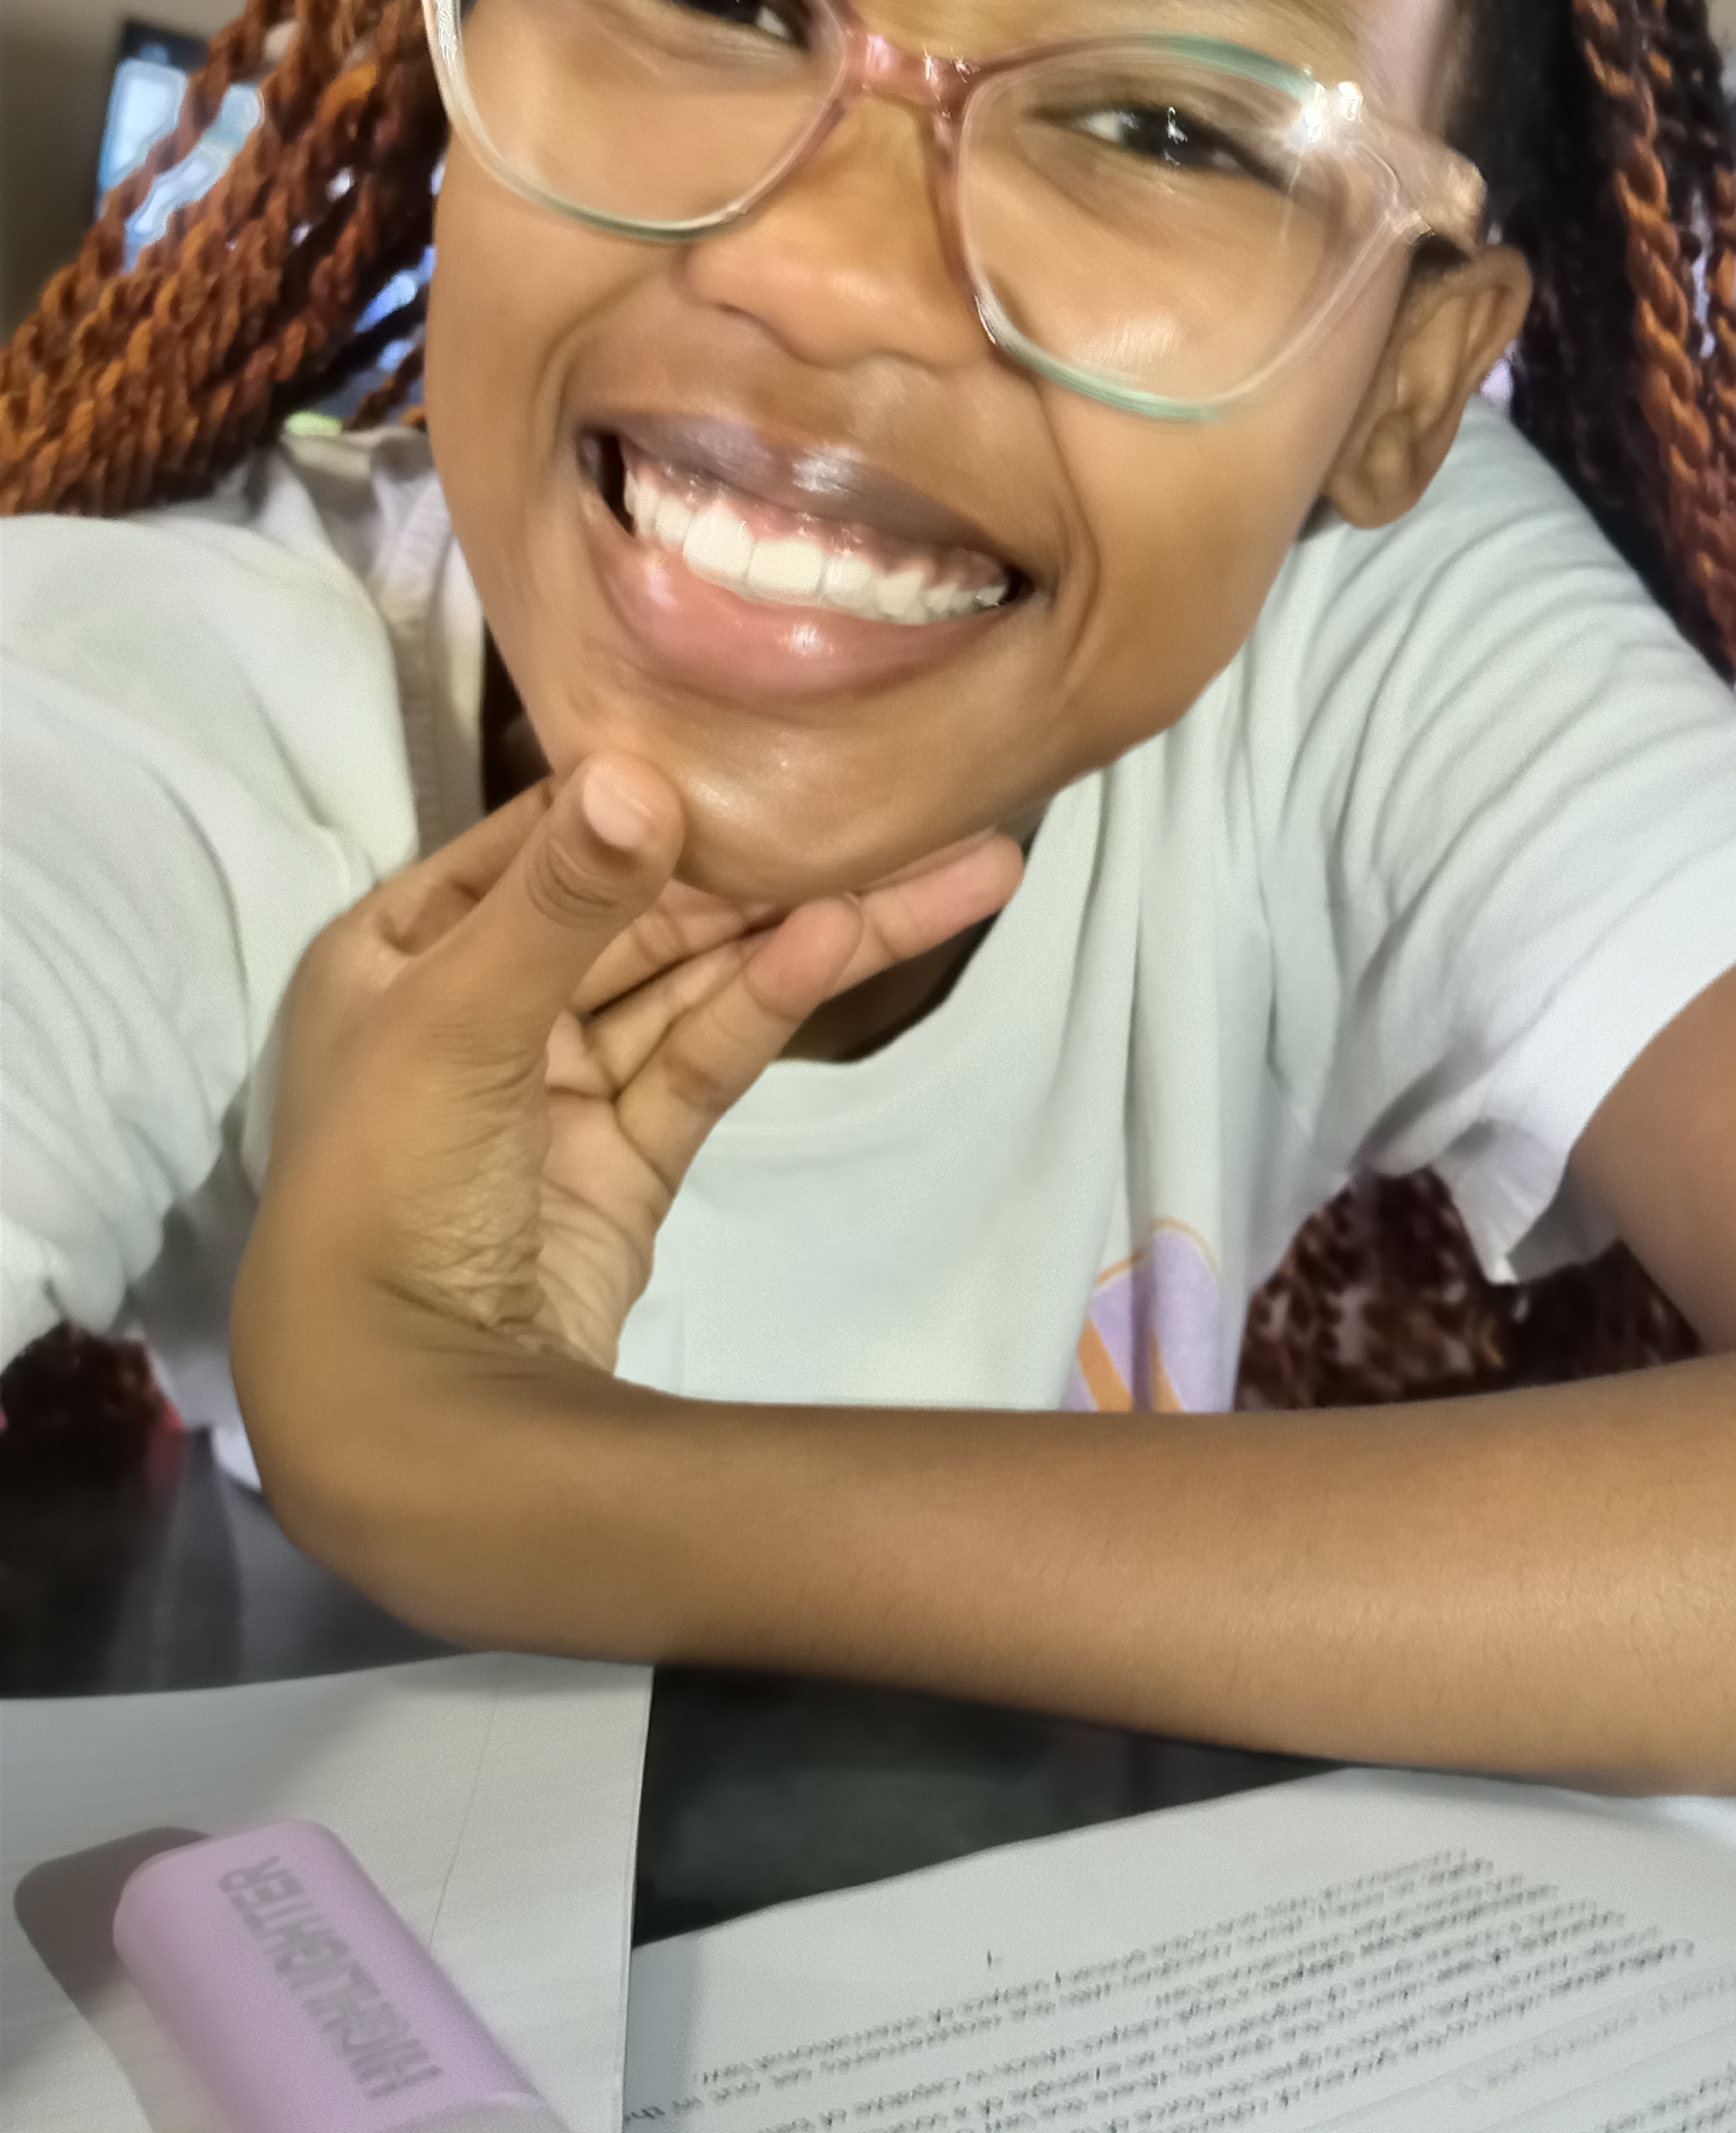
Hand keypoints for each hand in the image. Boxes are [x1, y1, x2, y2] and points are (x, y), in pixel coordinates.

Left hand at [237, 758, 1021, 1382]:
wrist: (408, 1405)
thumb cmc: (388, 1189)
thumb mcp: (455, 1022)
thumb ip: (561, 902)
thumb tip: (643, 773)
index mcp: (407, 947)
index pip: (546, 837)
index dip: (654, 786)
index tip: (767, 727)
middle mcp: (484, 1000)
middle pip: (647, 907)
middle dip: (770, 861)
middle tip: (907, 807)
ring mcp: (565, 1083)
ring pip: (700, 978)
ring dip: (811, 924)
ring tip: (950, 870)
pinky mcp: (631, 1155)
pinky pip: (708, 1052)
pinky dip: (775, 997)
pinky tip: (849, 939)